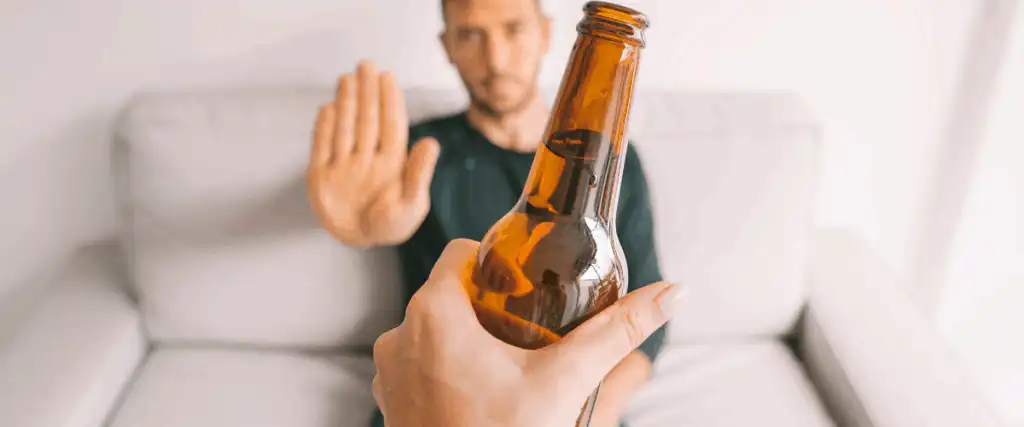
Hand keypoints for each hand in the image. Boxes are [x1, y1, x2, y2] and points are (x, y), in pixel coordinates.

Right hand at [307, 60, 440, 246]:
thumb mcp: (412, 204)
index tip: (388, 76)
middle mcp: (368, 157)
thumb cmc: (392, 225)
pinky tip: (328, 108)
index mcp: (392, 161)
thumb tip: (432, 143)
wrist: (360, 242)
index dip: (389, 100)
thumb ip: (419, 173)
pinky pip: (322, 147)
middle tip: (365, 64)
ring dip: (347, 103)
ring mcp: (344, 164)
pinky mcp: (321, 175)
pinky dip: (324, 128)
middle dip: (367, 92)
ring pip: (345, 128)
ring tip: (347, 78)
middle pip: (367, 119)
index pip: (391, 125)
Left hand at [372, 239, 683, 426]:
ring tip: (509, 360)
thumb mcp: (566, 381)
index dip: (497, 261)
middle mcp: (399, 335)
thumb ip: (617, 331)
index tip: (527, 284)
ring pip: (433, 328)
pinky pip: (419, 362)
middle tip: (529, 326)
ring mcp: (388, 370)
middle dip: (489, 303)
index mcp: (432, 314)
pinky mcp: (389, 399)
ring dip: (467, 335)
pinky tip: (482, 389)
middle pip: (450, 291)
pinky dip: (447, 366)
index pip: (461, 252)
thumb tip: (672, 293)